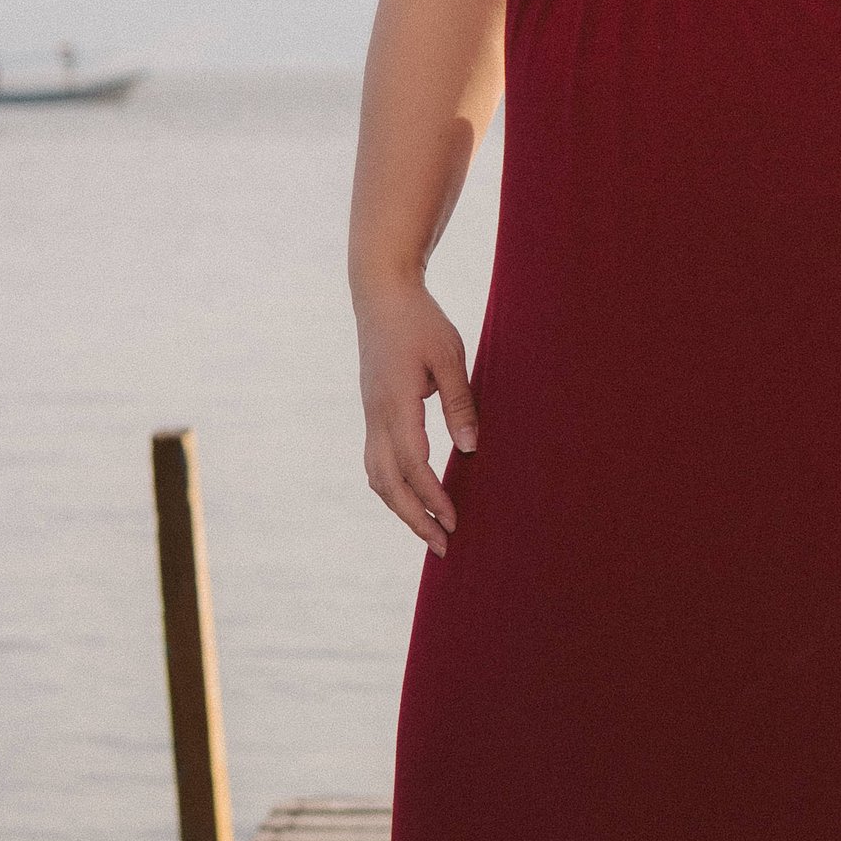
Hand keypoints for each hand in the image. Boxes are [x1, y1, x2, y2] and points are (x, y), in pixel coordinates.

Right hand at [356, 279, 477, 550]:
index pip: (413, 464)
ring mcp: (370, 415)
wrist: (381, 294)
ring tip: (428, 530)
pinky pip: (376, 461)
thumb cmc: (421, 321)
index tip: (454, 521)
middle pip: (388, 482)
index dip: (433, 497)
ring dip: (401, 508)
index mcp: (396, 403)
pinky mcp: (372, 412)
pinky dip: (392, 487)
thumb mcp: (450, 356)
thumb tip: (470, 450)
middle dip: (414, 518)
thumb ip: (460, 403)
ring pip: (377, 476)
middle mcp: (377, 415)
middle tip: (442, 546)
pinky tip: (412, 498)